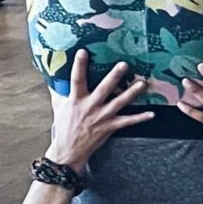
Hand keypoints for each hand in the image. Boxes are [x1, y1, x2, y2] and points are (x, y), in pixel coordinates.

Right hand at [47, 50, 153, 166]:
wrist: (67, 152)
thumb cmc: (63, 126)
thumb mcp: (58, 107)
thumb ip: (57, 91)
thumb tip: (51, 77)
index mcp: (75, 100)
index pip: (76, 80)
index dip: (79, 66)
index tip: (83, 52)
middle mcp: (89, 107)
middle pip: (104, 89)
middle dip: (114, 76)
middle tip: (124, 64)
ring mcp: (100, 117)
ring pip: (119, 102)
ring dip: (132, 93)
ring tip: (143, 83)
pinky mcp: (109, 127)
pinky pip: (127, 121)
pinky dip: (140, 118)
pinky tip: (152, 114)